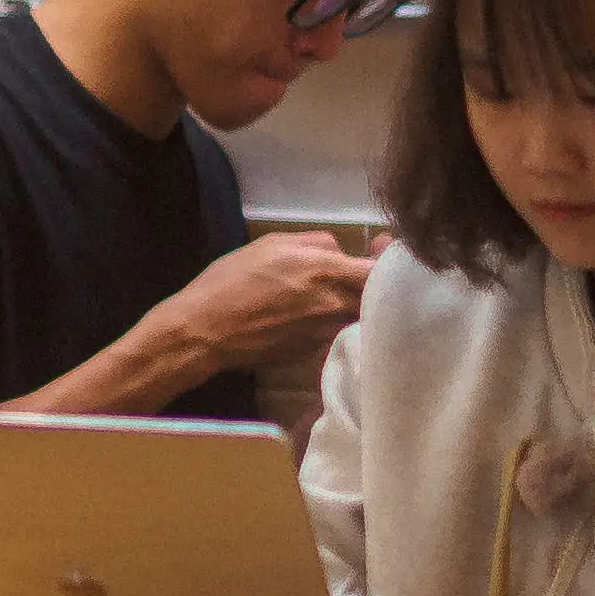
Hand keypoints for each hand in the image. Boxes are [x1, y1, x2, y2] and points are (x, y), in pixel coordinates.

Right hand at [144, 231, 373, 379]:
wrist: (205, 332)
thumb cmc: (231, 282)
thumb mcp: (270, 244)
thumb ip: (314, 243)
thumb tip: (338, 250)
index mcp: (324, 270)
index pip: (379, 268)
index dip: (389, 258)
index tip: (383, 249)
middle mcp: (333, 304)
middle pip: (372, 295)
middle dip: (369, 282)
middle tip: (360, 271)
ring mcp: (324, 332)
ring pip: (353, 315)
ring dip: (349, 304)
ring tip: (329, 295)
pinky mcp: (312, 352)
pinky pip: (332, 332)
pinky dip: (329, 322)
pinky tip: (306, 316)